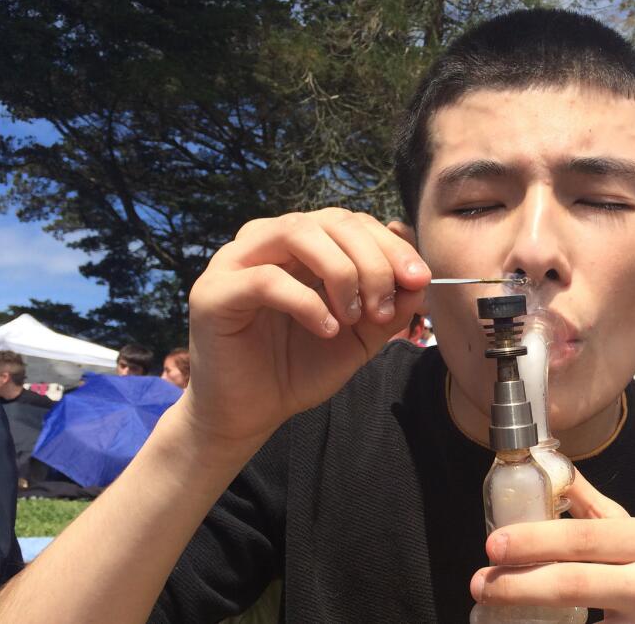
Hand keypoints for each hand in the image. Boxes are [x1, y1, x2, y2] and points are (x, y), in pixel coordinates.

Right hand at [183, 209, 428, 444]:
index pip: (353, 222)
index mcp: (302, 244)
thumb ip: (389, 306)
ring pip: (297, 232)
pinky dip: (306, 302)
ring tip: (354, 315)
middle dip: (372, 259)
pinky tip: (327, 330)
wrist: (249, 413)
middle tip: (385, 305)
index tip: (420, 280)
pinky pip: (266, 279)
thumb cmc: (299, 368)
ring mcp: (235, 261)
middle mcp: (267, 241)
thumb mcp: (360, 337)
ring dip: (340, 271)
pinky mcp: (214, 292)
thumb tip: (420, 280)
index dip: (391, 245)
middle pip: (330, 221)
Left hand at [470, 471, 634, 622]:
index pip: (583, 537)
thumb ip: (593, 508)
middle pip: (575, 583)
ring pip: (579, 618)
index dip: (535, 541)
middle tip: (480, 582)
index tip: (493, 544)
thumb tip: (551, 465)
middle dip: (519, 583)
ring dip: (528, 610)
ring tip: (492, 605)